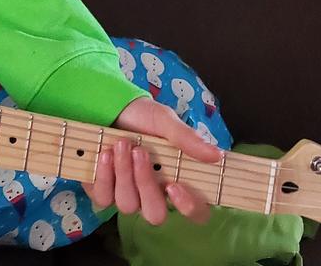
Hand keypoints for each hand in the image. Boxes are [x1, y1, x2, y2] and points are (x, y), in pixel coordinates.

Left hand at [83, 96, 222, 224]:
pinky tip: (105, 153)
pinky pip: (103, 197)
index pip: (196, 212)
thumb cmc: (143, 117)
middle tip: (139, 151)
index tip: (174, 185)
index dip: (189, 207)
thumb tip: (217, 155)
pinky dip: (104, 175)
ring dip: (123, 172)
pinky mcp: (103, 191)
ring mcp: (128, 196)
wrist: (111, 106)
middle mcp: (154, 196)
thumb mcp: (165, 121)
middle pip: (156, 214)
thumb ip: (187, 139)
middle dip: (145, 182)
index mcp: (178, 182)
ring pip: (128, 205)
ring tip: (121, 143)